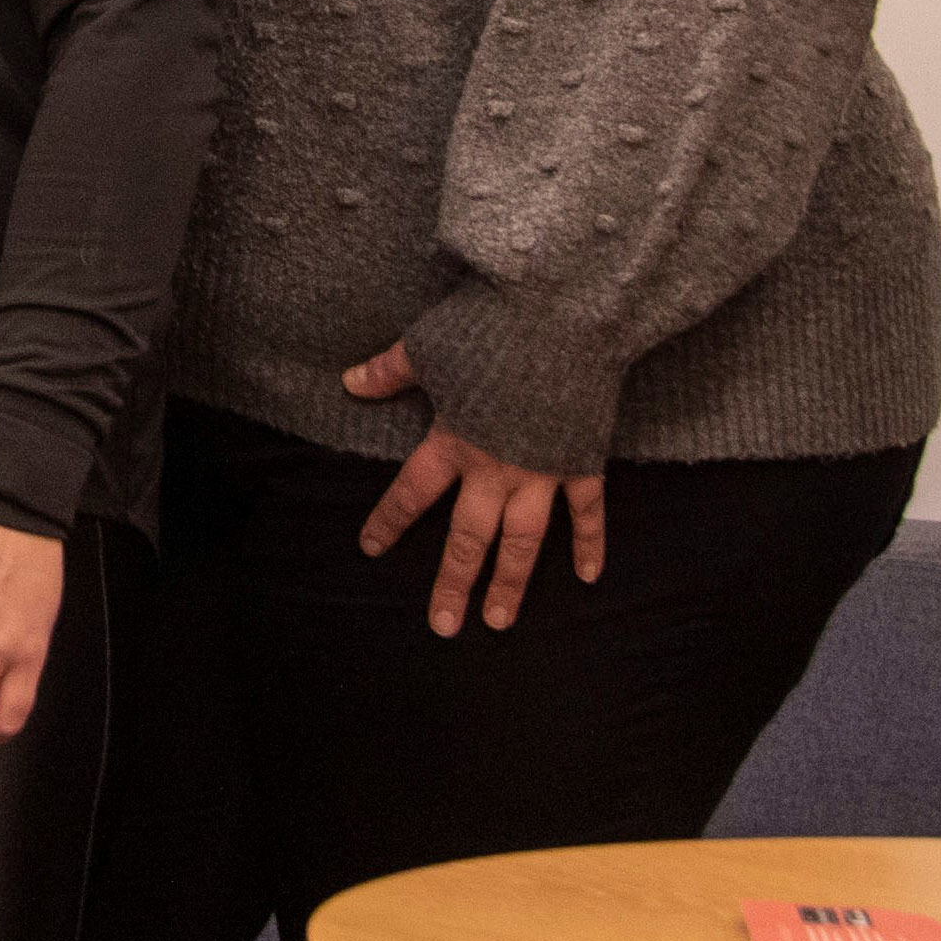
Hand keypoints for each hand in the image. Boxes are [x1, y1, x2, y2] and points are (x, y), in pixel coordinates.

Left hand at [343, 345, 604, 636]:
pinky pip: (588, 511)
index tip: (371, 548)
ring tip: (499, 621)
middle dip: (453, 582)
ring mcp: (542, 470)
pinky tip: (588, 577)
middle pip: (468, 537)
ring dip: (511, 583)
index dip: (389, 521)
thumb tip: (349, 382)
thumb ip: (389, 371)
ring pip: (523, 540)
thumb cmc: (490, 326)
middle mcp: (495, 468)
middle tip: (443, 626)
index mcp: (453, 442)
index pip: (412, 493)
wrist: (562, 315)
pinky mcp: (582, 459)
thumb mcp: (427, 345)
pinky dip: (591, 543)